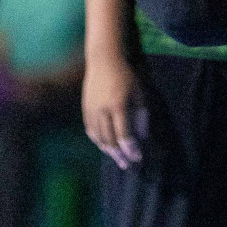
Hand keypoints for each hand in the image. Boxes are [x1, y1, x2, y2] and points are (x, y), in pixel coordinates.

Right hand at [82, 53, 144, 169]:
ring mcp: (91, 111)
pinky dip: (98, 141)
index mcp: (117, 105)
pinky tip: (105, 147)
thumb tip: (142, 136)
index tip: (137, 158)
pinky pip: (90, 131)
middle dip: (119, 154)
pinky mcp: (85, 110)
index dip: (130, 148)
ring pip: (98, 137)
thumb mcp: (138, 92)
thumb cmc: (125, 76)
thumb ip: (141, 115)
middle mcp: (102, 111)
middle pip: (109, 139)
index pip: (123, 134)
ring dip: (108, 150)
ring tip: (118, 159)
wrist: (102, 62)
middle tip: (127, 165)